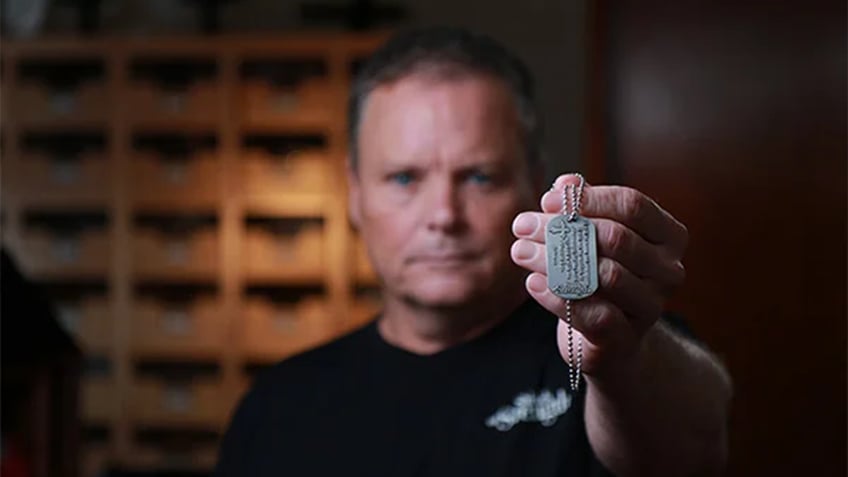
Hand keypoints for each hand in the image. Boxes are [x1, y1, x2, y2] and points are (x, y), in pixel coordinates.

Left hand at [510, 174, 687, 376]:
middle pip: (616, 238)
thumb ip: (582, 209)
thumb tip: (565, 184)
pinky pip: (592, 314)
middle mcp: (668, 270)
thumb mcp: (594, 238)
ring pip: (603, 274)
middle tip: (522, 225)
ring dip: (554, 260)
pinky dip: (557, 296)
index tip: (547, 200)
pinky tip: (532, 282)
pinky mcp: (626, 339)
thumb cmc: (600, 275)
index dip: (589, 199)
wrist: (612, 340)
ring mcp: (651, 306)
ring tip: (520, 251)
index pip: (633, 205)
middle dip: (562, 228)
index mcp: (668, 236)